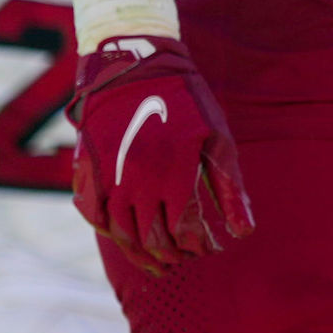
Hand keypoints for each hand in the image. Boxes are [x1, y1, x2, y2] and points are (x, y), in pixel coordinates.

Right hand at [69, 34, 255, 270]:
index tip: (210, 248)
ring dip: (141, 253)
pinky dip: (110, 234)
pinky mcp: (89, 172)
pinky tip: (126, 240)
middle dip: (172, 255)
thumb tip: (243, 234)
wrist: (135, 68)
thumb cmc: (187, 103)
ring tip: (159, 263)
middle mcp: (137, 182)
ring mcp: (109, 179)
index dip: (197, 246)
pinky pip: (94, 215)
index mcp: (173, 175)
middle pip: (152, 238)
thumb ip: (229, 189)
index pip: (184, 231)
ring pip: (121, 234)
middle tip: (185, 259)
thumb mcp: (217, 140)